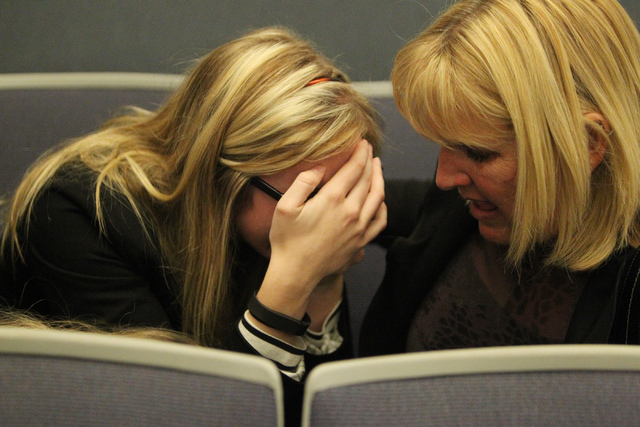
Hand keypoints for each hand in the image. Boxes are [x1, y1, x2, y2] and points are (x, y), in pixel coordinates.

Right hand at [257, 139, 386, 319]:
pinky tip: (379, 199)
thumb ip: (303, 182)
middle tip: (369, 149)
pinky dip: (382, 205)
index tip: (362, 142)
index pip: (353, 169)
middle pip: (367, 179)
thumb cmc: (287, 240)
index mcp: (332, 199)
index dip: (359, 153)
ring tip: (377, 167)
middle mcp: (351, 212)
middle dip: (370, 161)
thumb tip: (320, 167)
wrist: (296, 273)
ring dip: (379, 178)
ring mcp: (359, 228)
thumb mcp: (285, 206)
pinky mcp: (361, 242)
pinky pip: (380, 220)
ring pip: (377, 197)